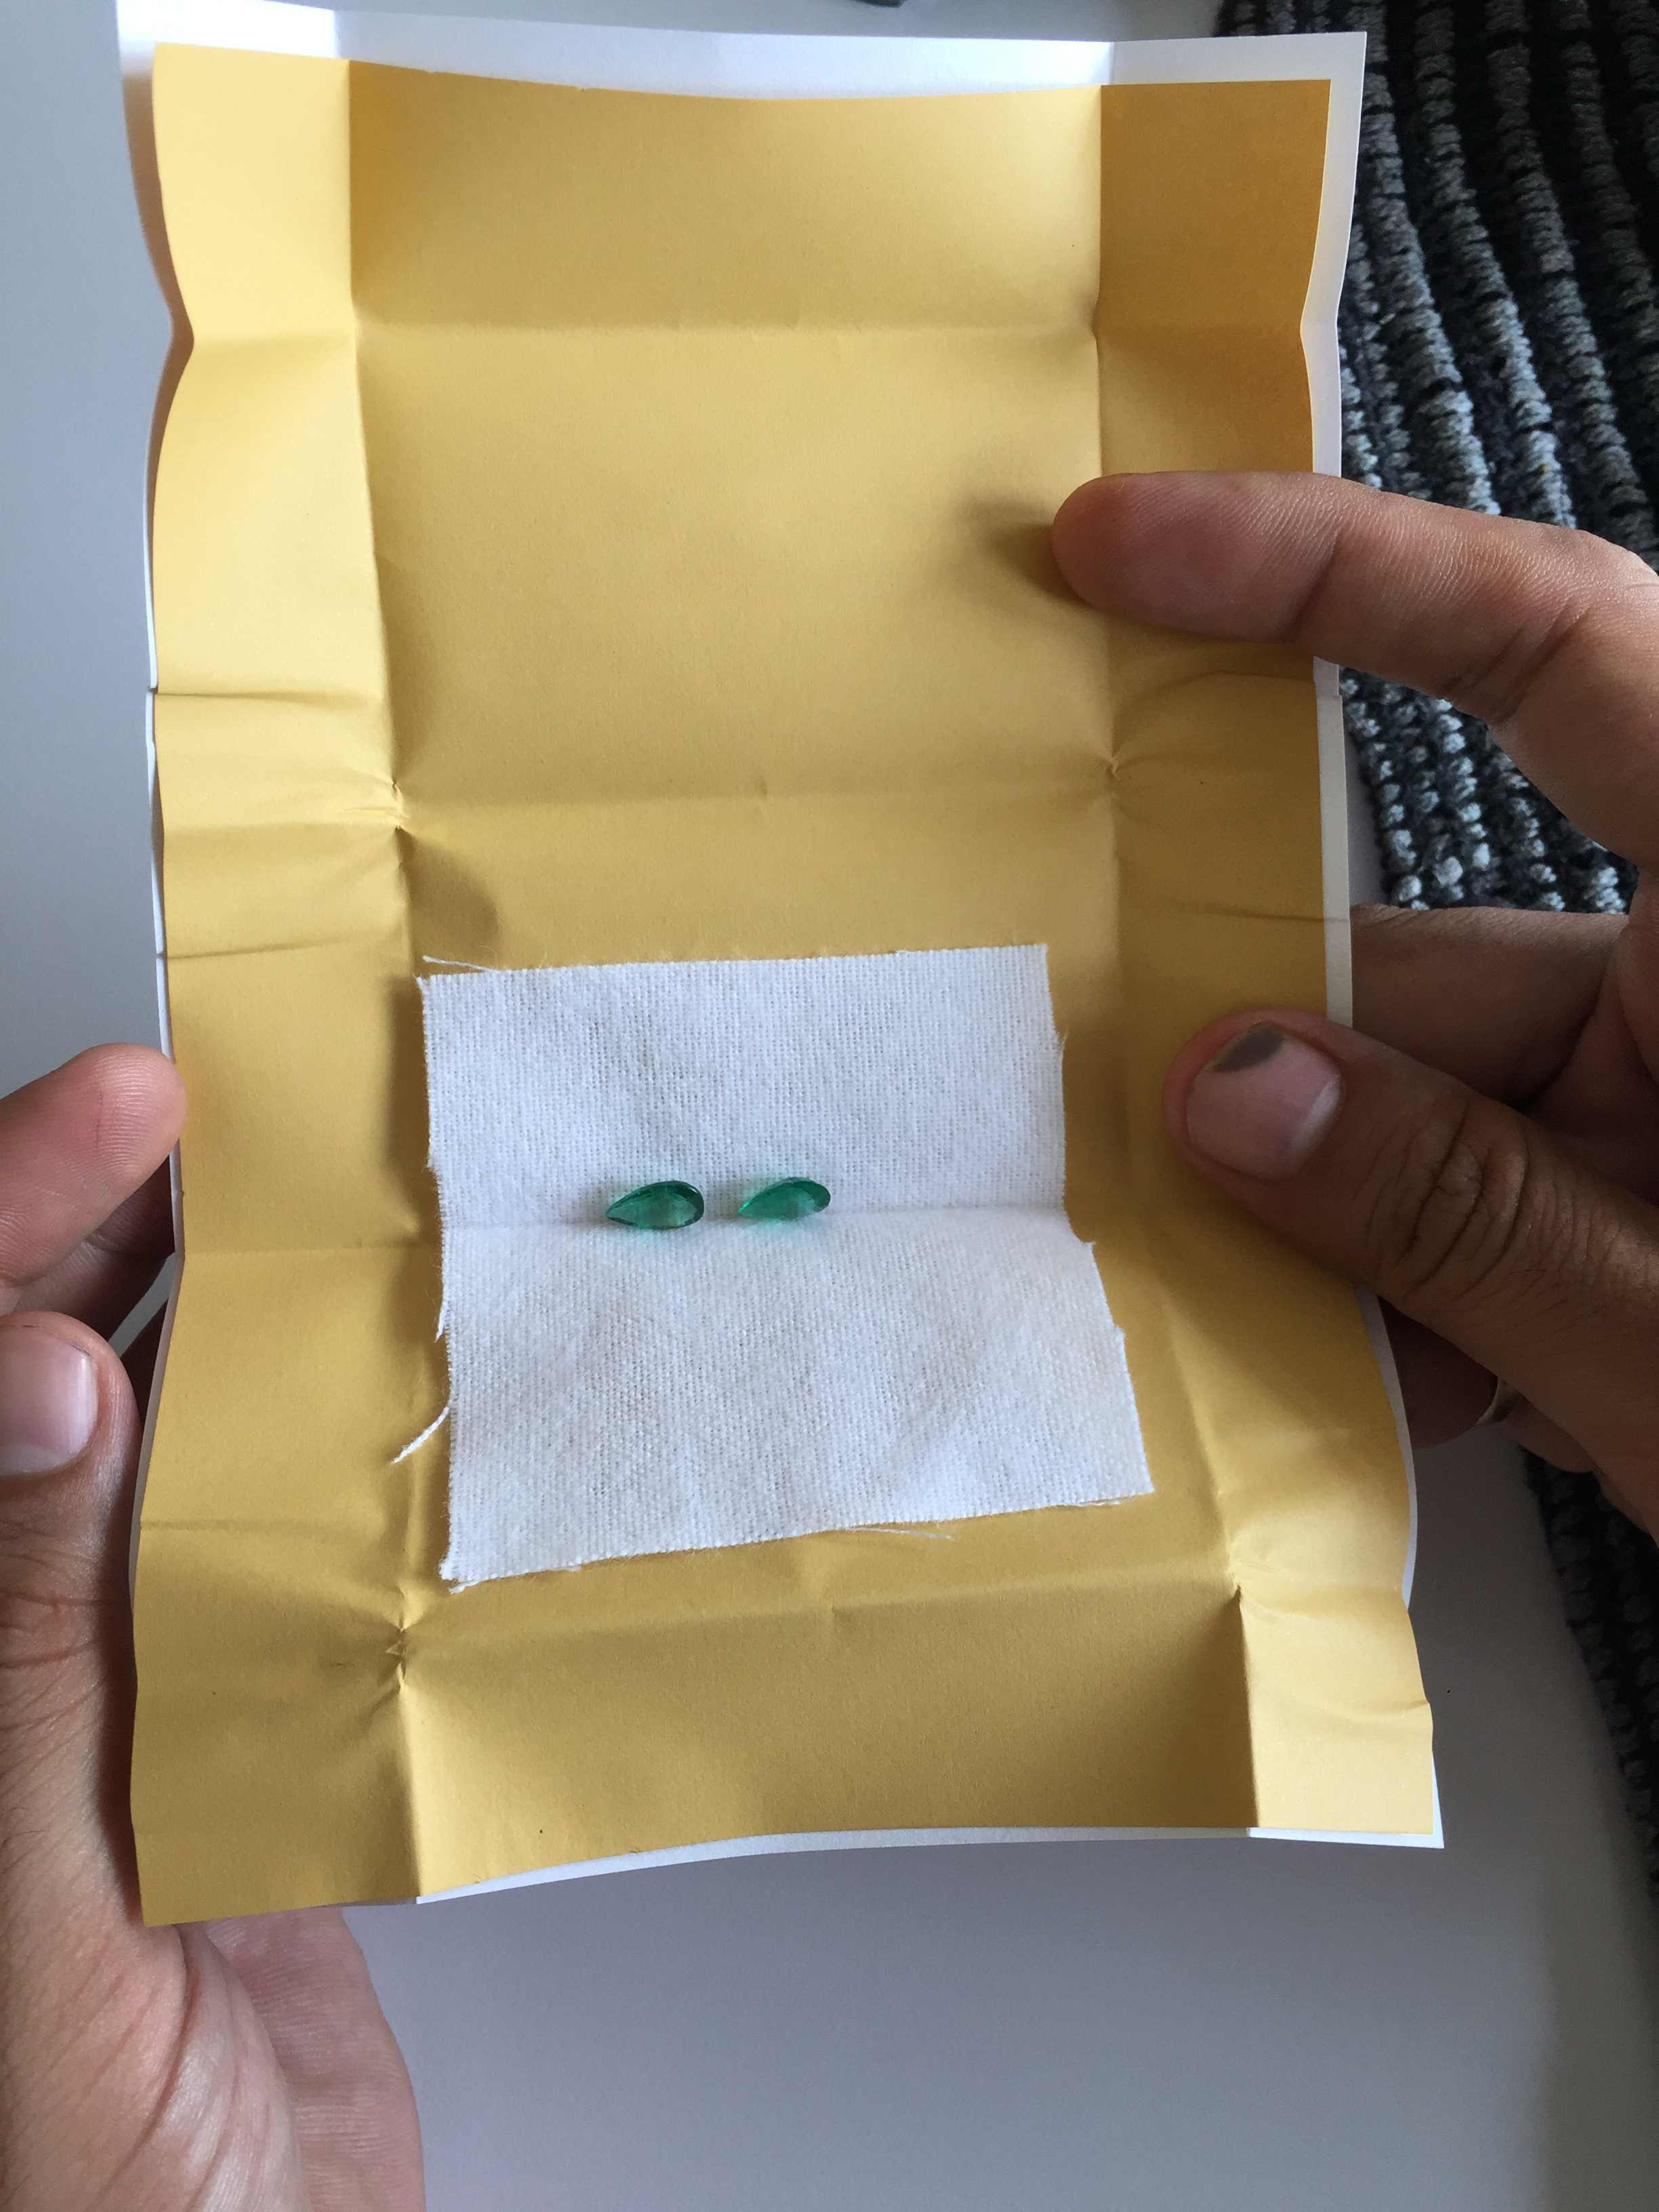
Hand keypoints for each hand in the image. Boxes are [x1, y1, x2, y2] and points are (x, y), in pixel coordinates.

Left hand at [0, 1047, 421, 2209]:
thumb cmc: (80, 2180)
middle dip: (108, 1225)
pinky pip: (268, 1564)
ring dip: (223, 1325)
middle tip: (221, 1103)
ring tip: (309, 1201)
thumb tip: (43, 1382)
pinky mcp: (239, 1745)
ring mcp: (124, 1693)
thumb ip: (26, 1645)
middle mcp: (16, 1650)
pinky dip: (322, 1467)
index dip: (7, 1221)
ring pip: (161, 1456)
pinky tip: (376, 1398)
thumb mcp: (30, 1913)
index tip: (121, 1109)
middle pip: (42, 1386)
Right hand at [1055, 472, 1658, 1530]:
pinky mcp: (1652, 1191)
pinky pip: (1480, 1197)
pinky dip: (1410, 1290)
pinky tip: (1385, 1395)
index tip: (1120, 546)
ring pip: (1431, 1104)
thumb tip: (1223, 1090)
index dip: (1328, 568)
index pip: (1552, 645)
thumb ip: (1464, 1216)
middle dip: (1269, 1060)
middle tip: (1096, 1129)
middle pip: (1427, 951)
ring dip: (1331, 1224)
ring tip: (1237, 1340)